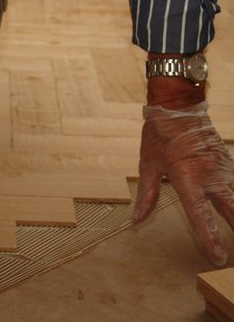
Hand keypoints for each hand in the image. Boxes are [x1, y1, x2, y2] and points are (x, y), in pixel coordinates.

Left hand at [134, 101, 233, 266]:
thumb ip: (146, 194)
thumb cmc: (159, 135)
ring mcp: (222, 167)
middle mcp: (210, 175)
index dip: (209, 237)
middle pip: (231, 209)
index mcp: (187, 177)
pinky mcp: (227, 161)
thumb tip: (136, 219)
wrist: (178, 105)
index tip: (217, 256)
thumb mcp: (147, 164)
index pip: (200, 214)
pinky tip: (232, 207)